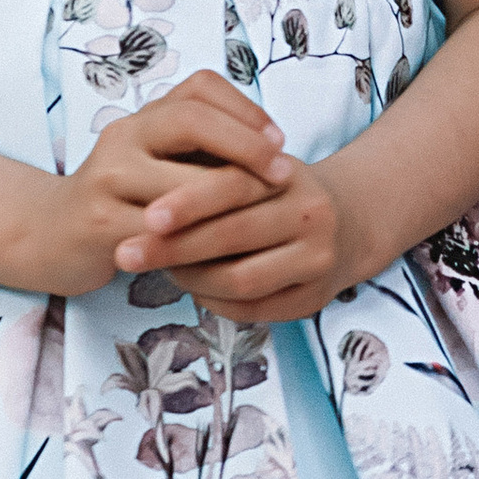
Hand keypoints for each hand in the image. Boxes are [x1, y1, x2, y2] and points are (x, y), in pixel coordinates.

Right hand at [35, 73, 291, 300]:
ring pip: (180, 182)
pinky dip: (200, 241)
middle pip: (190, 121)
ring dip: (230, 200)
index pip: (199, 88)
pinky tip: (229, 252)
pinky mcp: (99, 222)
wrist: (54, 234)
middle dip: (245, 146)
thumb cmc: (127, 199)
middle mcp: (123, 135)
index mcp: (144, 117)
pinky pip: (161, 232)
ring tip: (264, 214)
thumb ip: (205, 152)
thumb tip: (277, 150)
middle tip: (284, 174)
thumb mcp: (162, 164)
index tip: (281, 141)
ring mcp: (107, 177)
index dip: (246, 110)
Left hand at [115, 137, 363, 329]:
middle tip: (127, 254)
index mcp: (291, 177)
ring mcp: (317, 261)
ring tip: (163, 270)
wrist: (350, 224)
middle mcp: (311, 217)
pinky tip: (196, 288)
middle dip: (173, 248)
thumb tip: (147, 203)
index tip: (146, 216)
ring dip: (192, 278)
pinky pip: (252, 309)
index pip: (234, 187)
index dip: (188, 203)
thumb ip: (215, 175)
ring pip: (241, 280)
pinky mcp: (314, 298)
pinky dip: (214, 301)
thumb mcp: (257, 170)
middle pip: (233, 237)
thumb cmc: (282, 195)